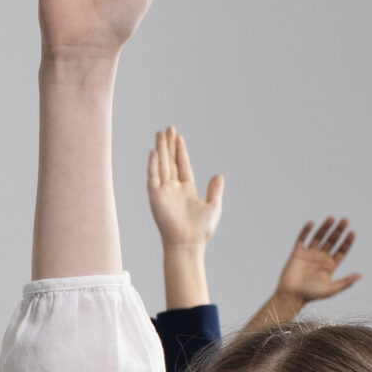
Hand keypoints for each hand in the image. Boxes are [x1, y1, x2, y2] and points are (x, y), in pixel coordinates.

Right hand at [145, 126, 222, 248]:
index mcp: (186, 189)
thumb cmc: (201, 229)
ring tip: (160, 134)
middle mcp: (173, 188)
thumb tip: (219, 175)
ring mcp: (163, 192)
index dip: (180, 151)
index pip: (182, 165)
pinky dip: (153, 165)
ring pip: (161, 165)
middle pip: (170, 161)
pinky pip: (153, 178)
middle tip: (168, 128)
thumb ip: (214, 190)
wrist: (188, 243)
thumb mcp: (213, 206)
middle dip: (169, 145)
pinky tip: (154, 153)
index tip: (179, 137)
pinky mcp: (155, 197)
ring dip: (161, 149)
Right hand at [271, 217, 360, 311]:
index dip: (347, 242)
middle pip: (332, 241)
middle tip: (345, 220)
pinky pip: (302, 239)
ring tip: (332, 218)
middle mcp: (320, 258)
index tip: (352, 233)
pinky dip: (306, 231)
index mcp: (330, 266)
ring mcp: (309, 254)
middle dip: (338, 231)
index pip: (341, 250)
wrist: (292, 296)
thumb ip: (346, 282)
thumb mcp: (332, 289)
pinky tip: (312, 223)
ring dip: (325, 227)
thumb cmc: (311, 294)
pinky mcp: (297, 253)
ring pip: (319, 237)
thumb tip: (360, 275)